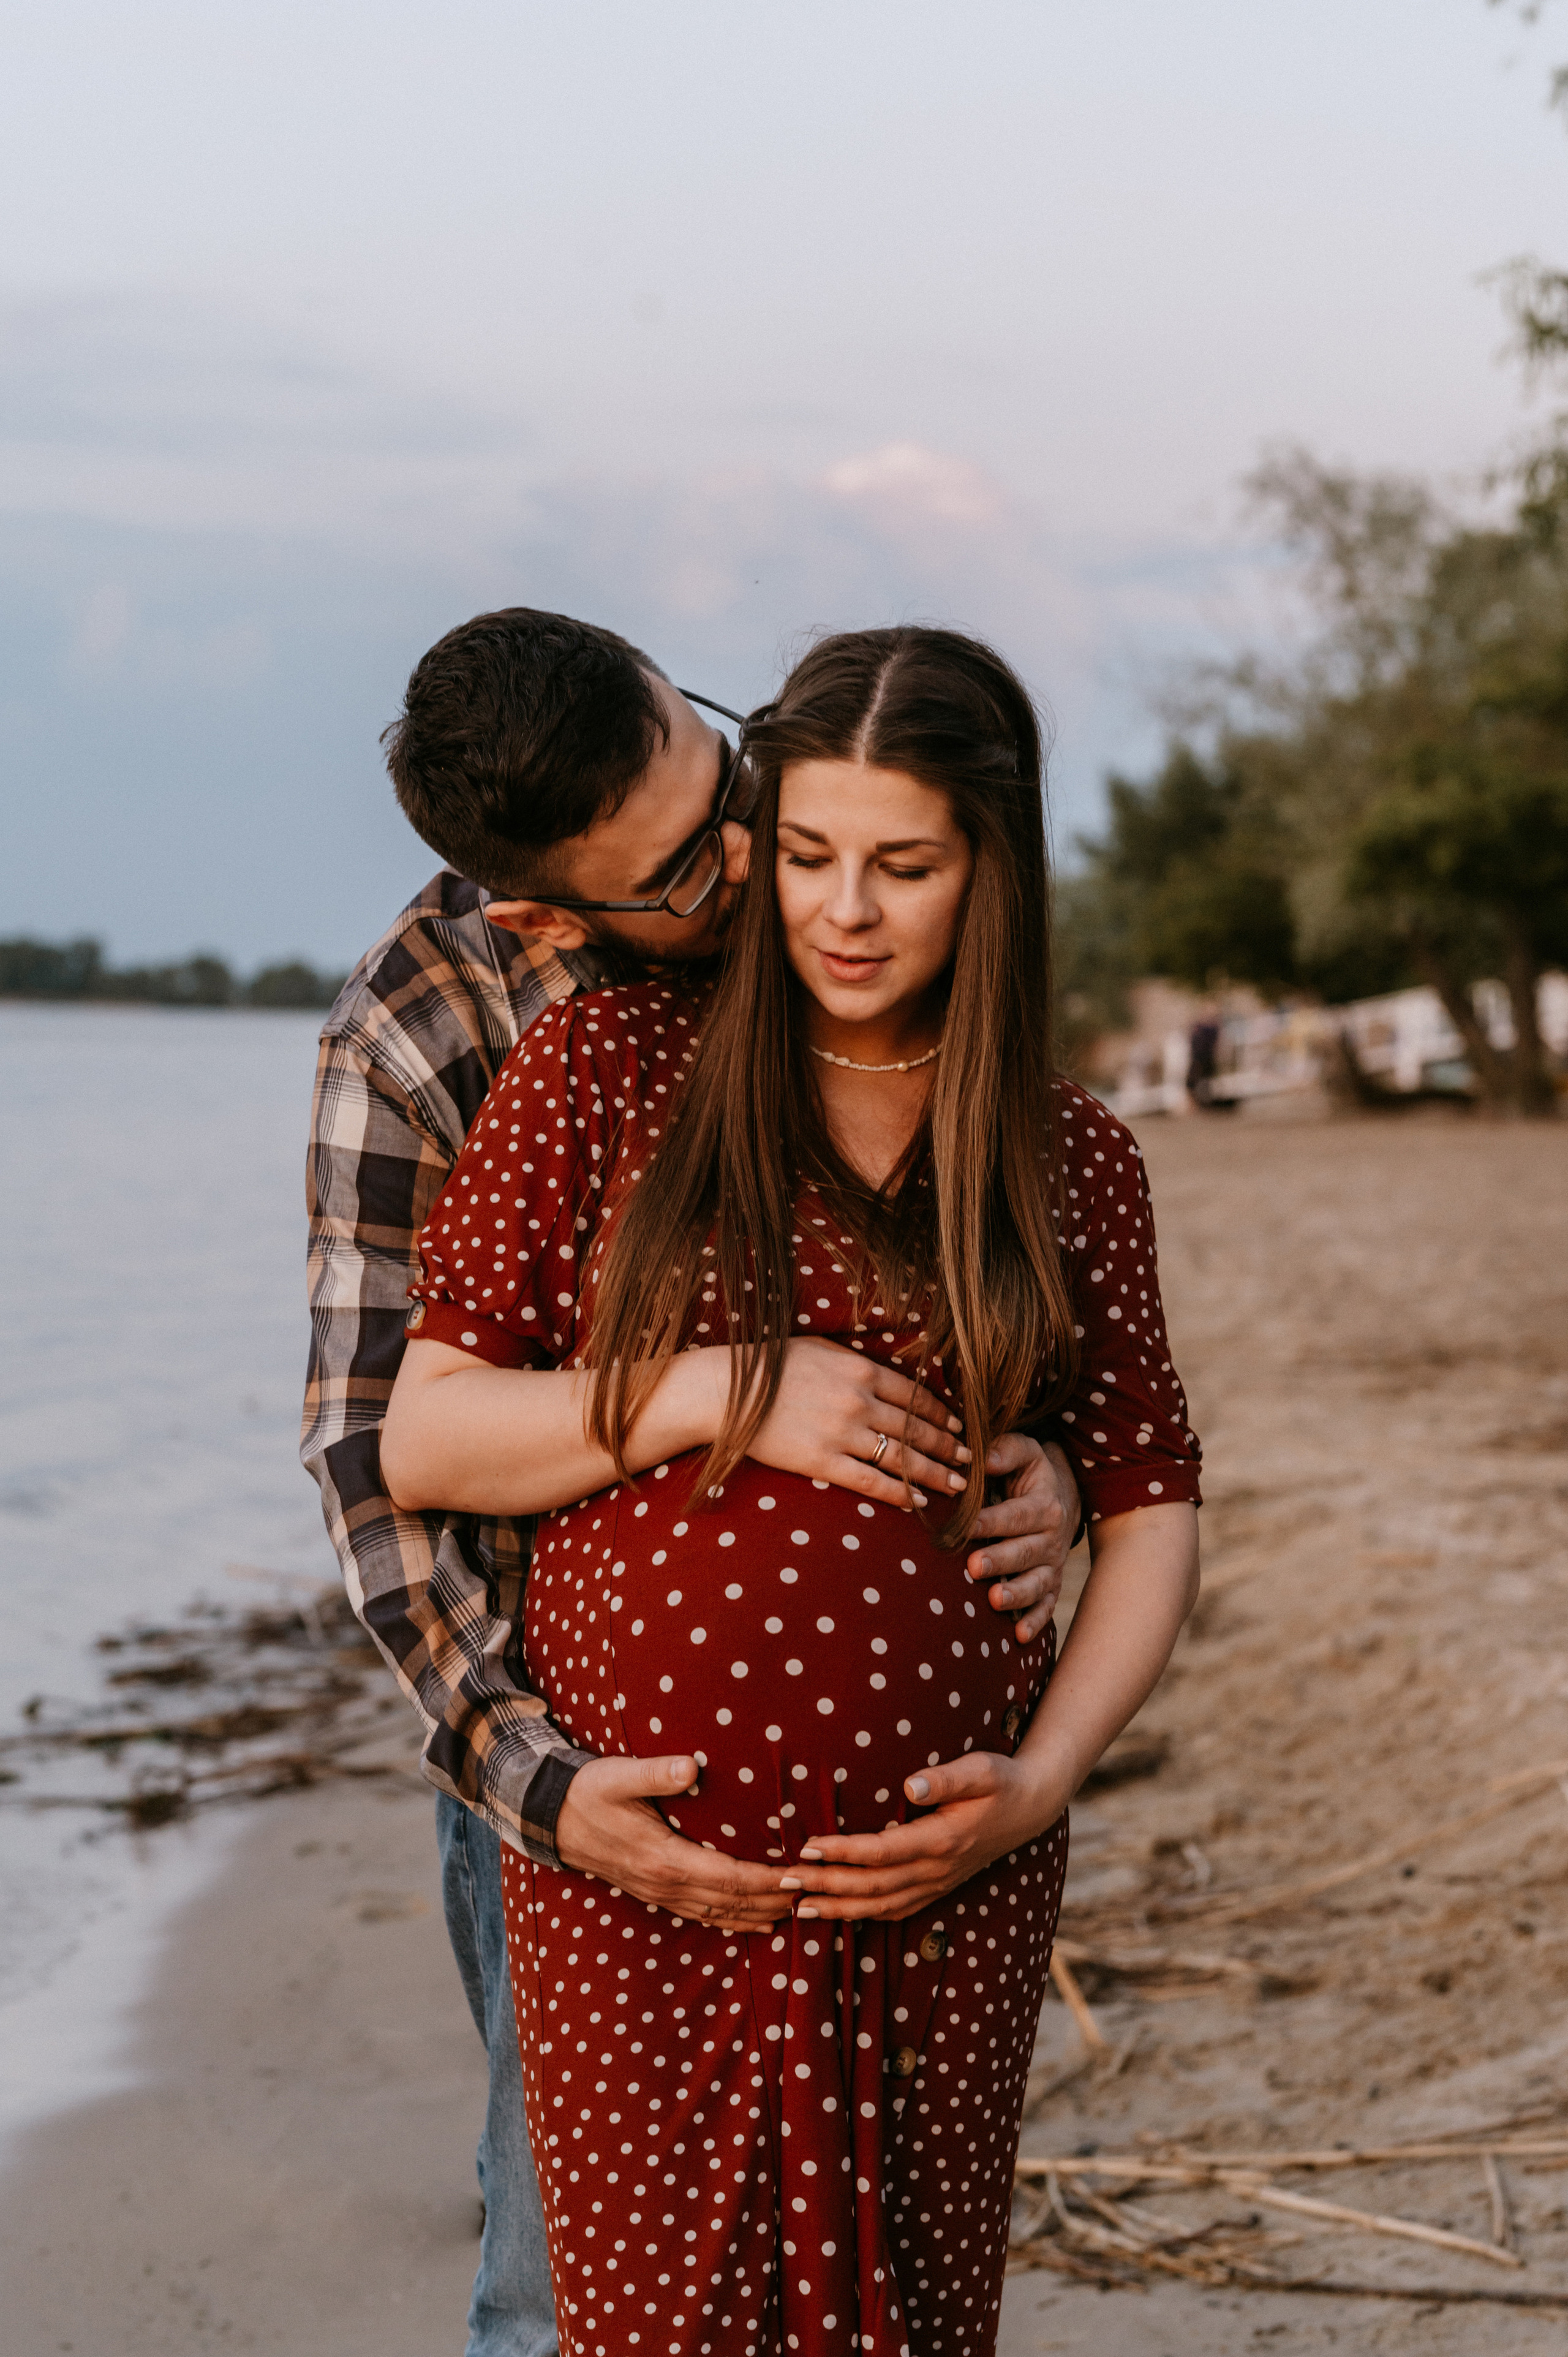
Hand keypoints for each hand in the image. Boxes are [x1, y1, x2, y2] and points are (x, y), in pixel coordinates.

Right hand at [553, 1753, 791, 1927]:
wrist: (552, 1818)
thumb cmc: (590, 1792)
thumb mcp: (619, 1776)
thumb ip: (656, 1773)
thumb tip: (691, 1765)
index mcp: (664, 1858)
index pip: (728, 1877)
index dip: (766, 1880)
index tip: (799, 1874)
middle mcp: (665, 1883)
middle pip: (731, 1902)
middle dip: (773, 1899)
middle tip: (812, 1893)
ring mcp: (659, 1892)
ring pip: (718, 1914)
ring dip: (757, 1914)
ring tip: (793, 1910)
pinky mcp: (654, 1891)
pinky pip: (701, 1914)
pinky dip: (731, 1920)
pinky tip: (751, 1921)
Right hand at [749, 1336, 971, 1512]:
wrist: (726, 1390)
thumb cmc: (770, 1365)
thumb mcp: (820, 1349)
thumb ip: (855, 1363)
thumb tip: (886, 1375)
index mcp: (860, 1370)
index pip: (915, 1397)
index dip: (941, 1416)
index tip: (958, 1428)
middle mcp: (858, 1401)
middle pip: (916, 1430)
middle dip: (947, 1448)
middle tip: (969, 1461)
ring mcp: (841, 1433)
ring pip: (901, 1458)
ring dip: (933, 1474)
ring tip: (955, 1485)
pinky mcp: (821, 1461)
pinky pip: (870, 1482)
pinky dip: (898, 1494)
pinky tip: (917, 1503)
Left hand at [779, 1750, 1066, 1922]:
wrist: (1031, 1807)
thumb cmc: (1001, 1780)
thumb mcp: (980, 1770)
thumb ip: (945, 1778)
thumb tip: (909, 1785)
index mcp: (942, 1839)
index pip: (882, 1852)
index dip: (843, 1852)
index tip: (808, 1847)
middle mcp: (936, 1869)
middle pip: (873, 1885)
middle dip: (826, 1885)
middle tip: (785, 1880)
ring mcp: (937, 1883)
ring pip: (881, 1906)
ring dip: (839, 1908)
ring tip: (800, 1907)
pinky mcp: (938, 1887)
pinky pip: (897, 1910)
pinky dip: (864, 1915)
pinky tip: (840, 1913)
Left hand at [965, 1436, 1079, 1641]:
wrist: (1061, 1498)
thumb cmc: (1029, 1473)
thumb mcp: (1025, 1451)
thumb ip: (1005, 1451)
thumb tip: (982, 1459)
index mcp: (1044, 1505)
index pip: (1017, 1514)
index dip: (992, 1520)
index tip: (966, 1525)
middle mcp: (1051, 1538)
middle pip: (1026, 1552)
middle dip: (1000, 1560)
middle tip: (974, 1566)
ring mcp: (1052, 1565)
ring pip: (1037, 1583)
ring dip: (1017, 1594)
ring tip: (994, 1601)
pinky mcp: (1050, 1585)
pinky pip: (1046, 1606)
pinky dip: (1035, 1621)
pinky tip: (1020, 1637)